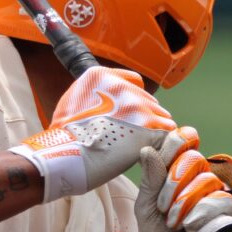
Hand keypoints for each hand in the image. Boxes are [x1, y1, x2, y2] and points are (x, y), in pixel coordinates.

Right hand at [10, 66, 175, 201]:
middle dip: (144, 116)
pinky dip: (161, 140)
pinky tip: (150, 148)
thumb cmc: (65, 135)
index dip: (135, 97)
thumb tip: (108, 99)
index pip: (135, 81)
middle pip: (149, 100)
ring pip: (161, 115)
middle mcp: (122, 86)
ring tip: (140, 144)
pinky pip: (167, 130)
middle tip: (133, 134)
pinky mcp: (148, 126)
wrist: (64, 155)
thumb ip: (95, 93)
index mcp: (102, 76)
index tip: (130, 112)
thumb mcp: (73, 99)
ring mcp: (136, 105)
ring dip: (154, 129)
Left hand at [136, 127, 231, 231]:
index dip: (176, 142)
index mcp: (176, 173)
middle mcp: (200, 179)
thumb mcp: (146, 211)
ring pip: (207, 180)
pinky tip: (194, 228)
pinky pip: (224, 201)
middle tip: (163, 207)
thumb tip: (147, 150)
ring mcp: (219, 195)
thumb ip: (149, 182)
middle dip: (174, 181)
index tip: (168, 147)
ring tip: (176, 224)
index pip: (181, 143)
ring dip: (186, 202)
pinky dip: (206, 213)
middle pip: (193, 159)